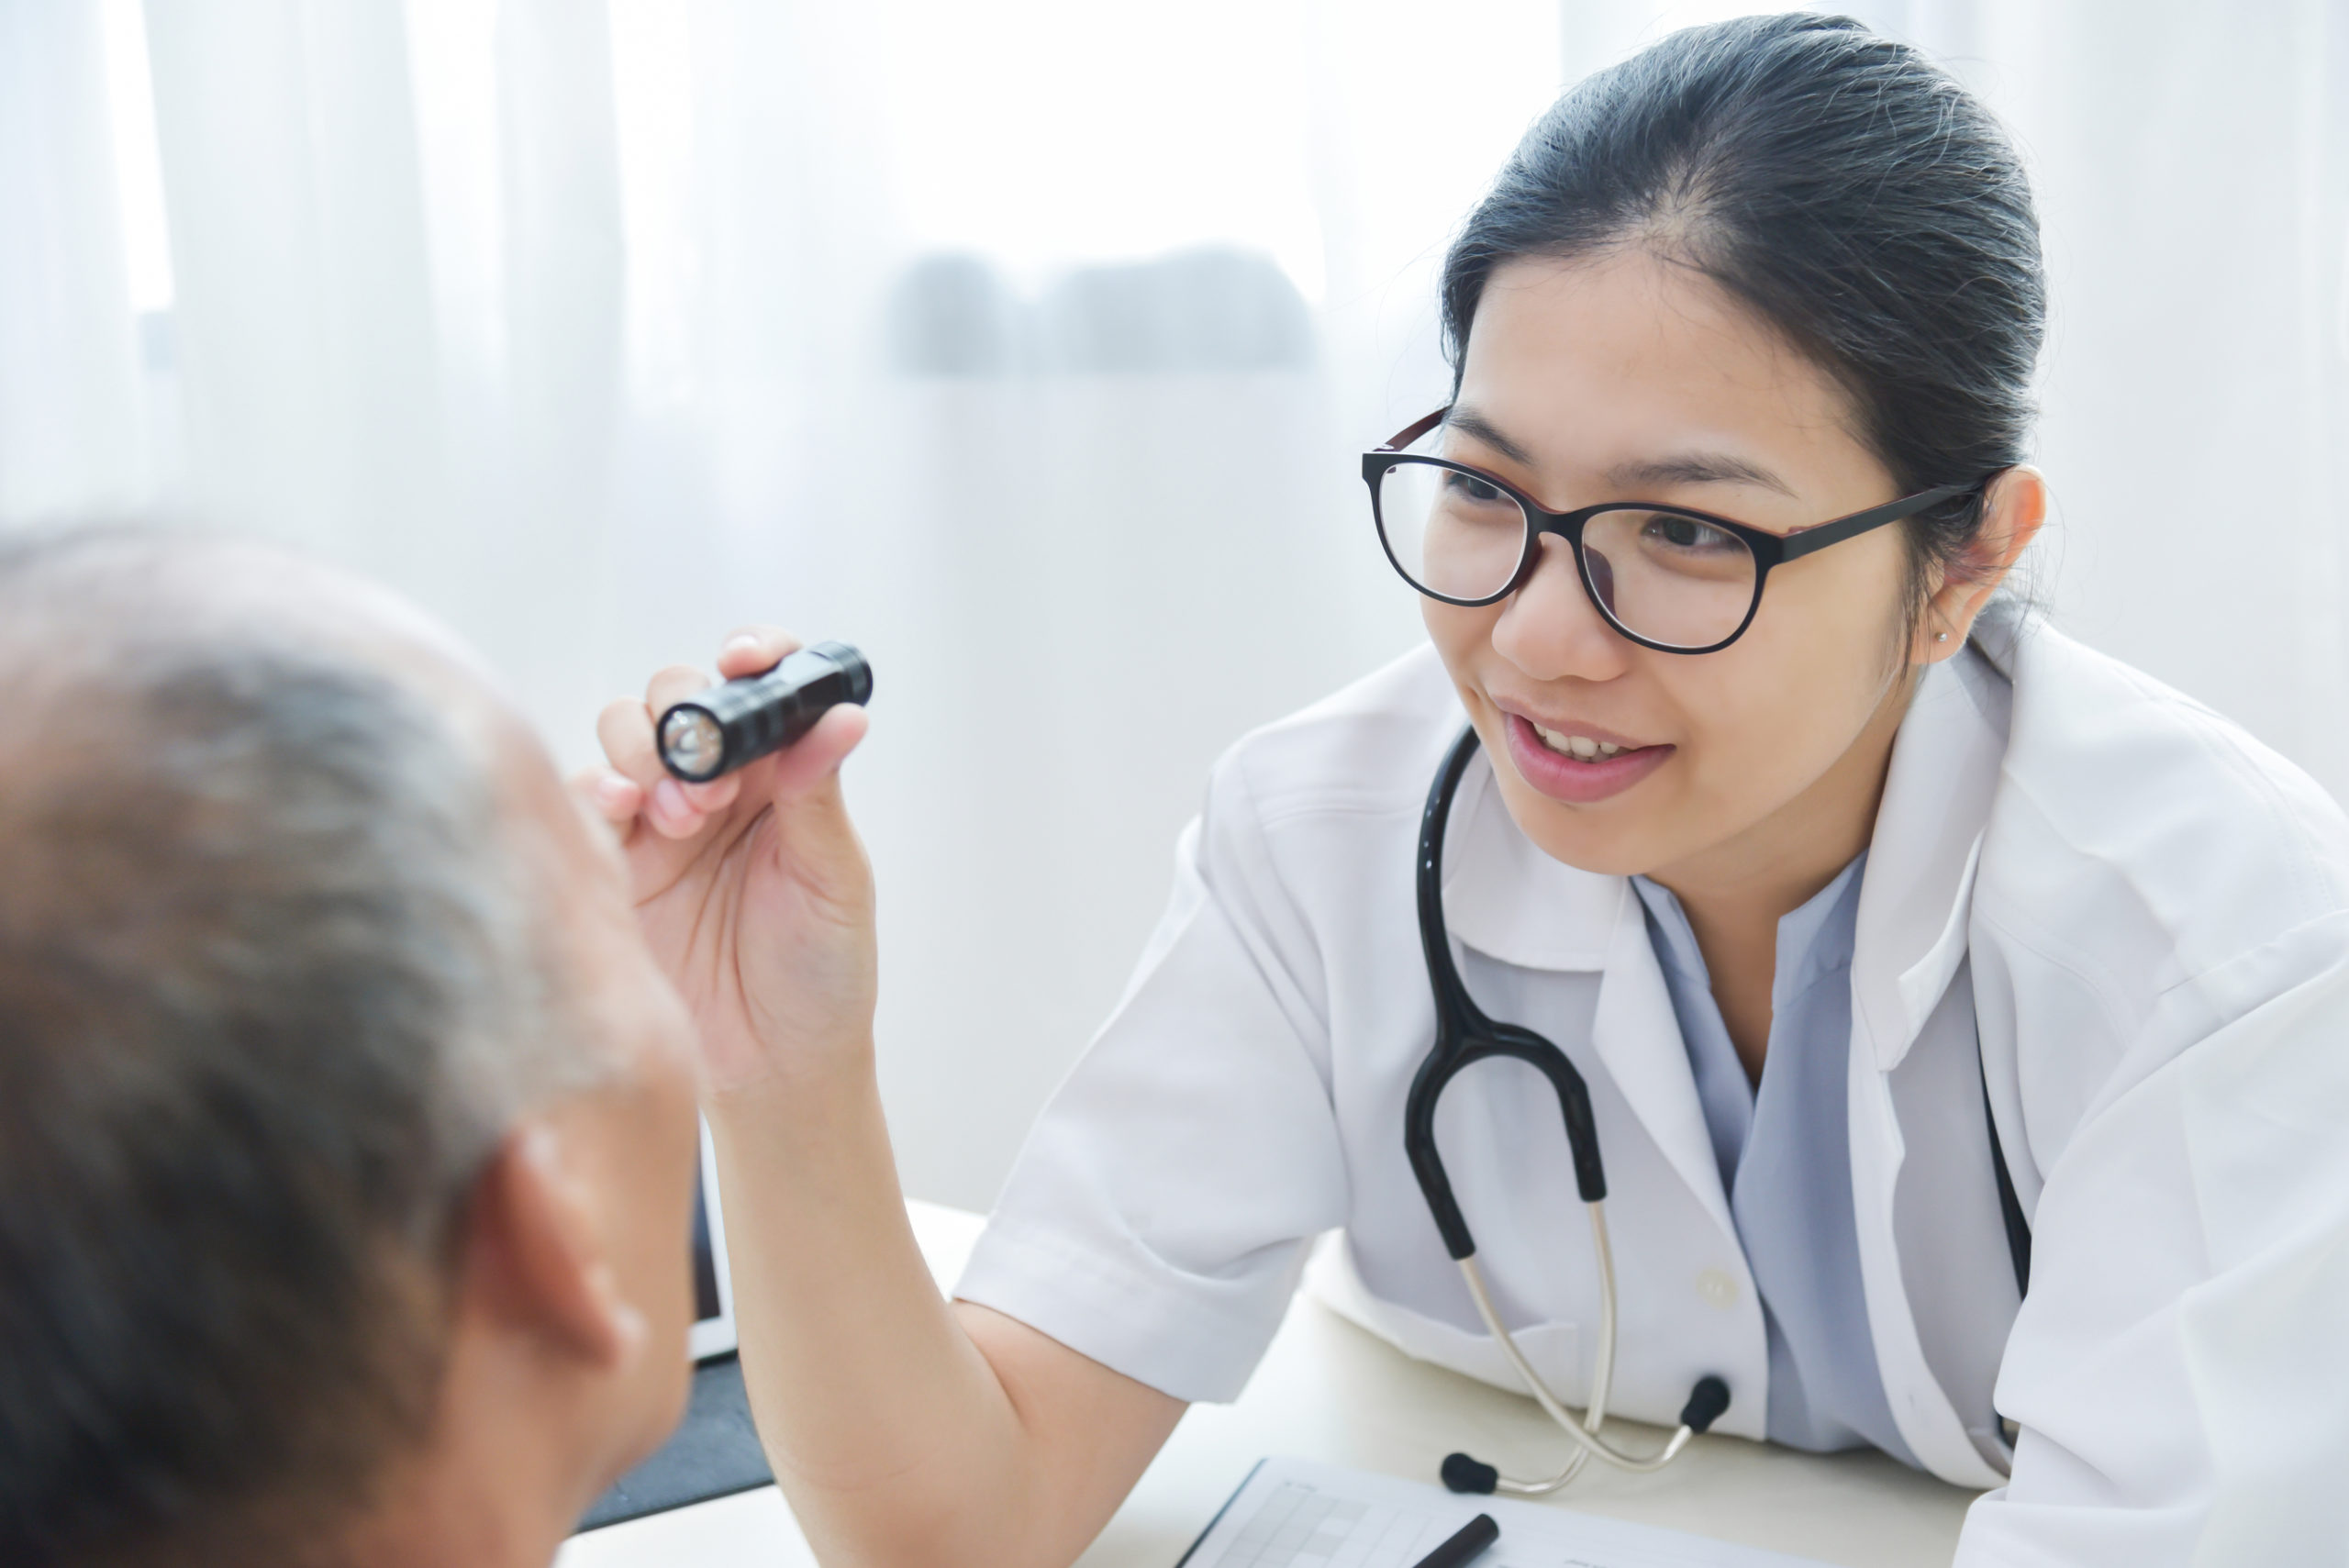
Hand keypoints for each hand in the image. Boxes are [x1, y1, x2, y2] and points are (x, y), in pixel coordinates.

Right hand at [578, 628, 874, 1092]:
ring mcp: (659, 821)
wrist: (773, 1068)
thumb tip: (841, 716)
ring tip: (679, 815)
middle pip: (678, 698)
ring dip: (645, 753)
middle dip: (687, 718)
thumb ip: (819, 794)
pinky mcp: (613, 863)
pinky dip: (595, 789)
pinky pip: (583, 799)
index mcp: (784, 775)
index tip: (743, 659)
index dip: (751, 656)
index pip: (760, 686)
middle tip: (712, 783)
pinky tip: (623, 815)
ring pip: (626, 735)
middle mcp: (719, 785)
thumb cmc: (822, 974)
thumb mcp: (833, 880)